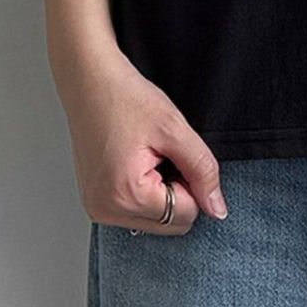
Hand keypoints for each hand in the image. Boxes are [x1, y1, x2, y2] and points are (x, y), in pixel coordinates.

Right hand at [53, 37, 227, 235]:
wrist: (89, 82)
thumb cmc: (125, 98)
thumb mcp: (175, 130)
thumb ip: (203, 171)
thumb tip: (217, 209)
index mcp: (126, 195)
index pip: (185, 215)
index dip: (192, 184)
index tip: (175, 154)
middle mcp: (106, 210)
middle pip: (170, 224)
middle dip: (177, 192)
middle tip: (161, 155)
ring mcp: (96, 208)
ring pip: (155, 221)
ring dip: (160, 193)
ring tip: (146, 158)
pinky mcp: (94, 202)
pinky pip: (135, 212)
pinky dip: (145, 193)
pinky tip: (135, 164)